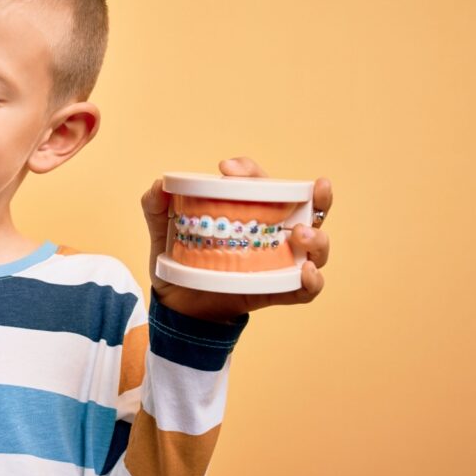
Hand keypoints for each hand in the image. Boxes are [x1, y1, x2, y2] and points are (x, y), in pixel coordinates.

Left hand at [142, 157, 332, 322]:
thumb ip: (155, 206)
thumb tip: (159, 186)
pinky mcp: (277, 291)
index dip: (251, 170)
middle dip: (320, 196)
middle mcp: (274, 231)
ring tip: (301, 235)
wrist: (176, 304)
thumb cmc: (179, 259)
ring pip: (316, 247)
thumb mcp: (162, 230)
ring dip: (317, 238)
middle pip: (310, 208)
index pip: (263, 181)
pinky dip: (312, 282)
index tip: (226, 170)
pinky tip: (305, 272)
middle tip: (315, 188)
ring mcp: (280, 262)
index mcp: (251, 209)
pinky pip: (305, 290)